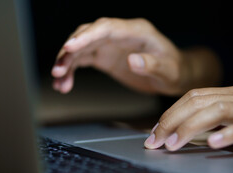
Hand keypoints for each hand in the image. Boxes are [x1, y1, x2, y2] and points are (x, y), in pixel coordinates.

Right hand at [51, 18, 221, 94]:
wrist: (173, 74)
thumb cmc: (174, 69)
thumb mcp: (168, 70)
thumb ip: (151, 64)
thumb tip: (133, 61)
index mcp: (136, 31)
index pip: (106, 28)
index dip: (86, 36)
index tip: (69, 47)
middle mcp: (120, 34)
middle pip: (88, 35)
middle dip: (70, 51)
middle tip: (58, 70)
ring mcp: (110, 44)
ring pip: (81, 48)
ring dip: (67, 63)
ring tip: (59, 82)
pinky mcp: (105, 56)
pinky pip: (83, 60)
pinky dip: (72, 71)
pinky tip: (65, 84)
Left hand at [144, 84, 232, 157]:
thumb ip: (216, 121)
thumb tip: (184, 134)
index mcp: (232, 93)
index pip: (193, 97)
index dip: (170, 113)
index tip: (154, 132)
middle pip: (199, 102)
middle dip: (172, 121)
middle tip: (155, 141)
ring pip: (218, 110)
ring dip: (190, 128)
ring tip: (173, 145)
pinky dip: (228, 134)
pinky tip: (212, 143)